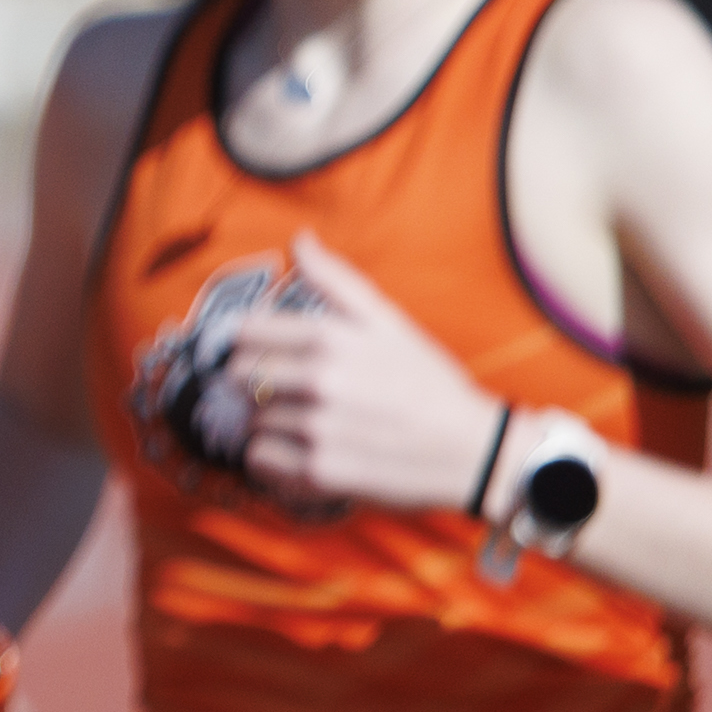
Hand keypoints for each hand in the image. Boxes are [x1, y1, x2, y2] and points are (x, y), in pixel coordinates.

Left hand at [228, 230, 506, 513]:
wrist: (474, 451)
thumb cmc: (430, 384)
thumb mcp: (390, 322)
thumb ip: (337, 280)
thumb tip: (299, 240)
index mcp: (328, 337)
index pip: (243, 331)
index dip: (247, 342)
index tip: (261, 353)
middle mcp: (316, 380)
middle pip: (238, 376)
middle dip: (255, 383)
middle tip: (285, 393)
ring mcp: (315, 427)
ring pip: (250, 420)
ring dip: (269, 424)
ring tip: (307, 425)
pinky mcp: (318, 472)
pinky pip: (260, 461)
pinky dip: (272, 461)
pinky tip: (301, 453)